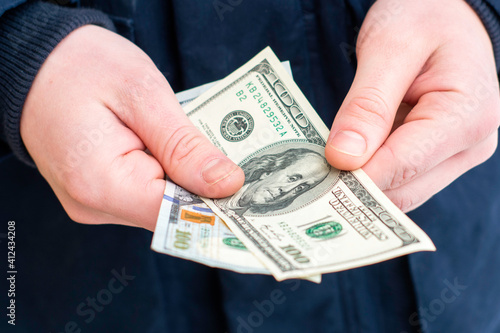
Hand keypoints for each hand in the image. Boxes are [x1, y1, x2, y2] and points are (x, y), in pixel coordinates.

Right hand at [20, 25, 243, 230]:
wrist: (38, 62)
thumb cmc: (83, 67)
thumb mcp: (142, 95)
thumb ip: (184, 146)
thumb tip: (228, 184)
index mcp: (100, 184)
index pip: (177, 216)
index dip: (217, 204)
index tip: (249, 187)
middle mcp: (95, 205)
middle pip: (172, 212)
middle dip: (204, 186)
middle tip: (230, 153)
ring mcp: (95, 202)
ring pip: (162, 204)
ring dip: (185, 177)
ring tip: (190, 140)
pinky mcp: (101, 193)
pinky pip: (146, 193)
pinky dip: (166, 173)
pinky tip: (169, 145)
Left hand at [325, 0, 499, 211]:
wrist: (445, 12)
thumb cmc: (423, 17)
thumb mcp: (390, 48)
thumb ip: (368, 105)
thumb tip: (343, 158)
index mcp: (467, 114)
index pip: (404, 164)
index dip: (357, 178)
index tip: (316, 181)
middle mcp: (471, 144)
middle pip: (404, 188)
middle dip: (356, 187)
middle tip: (311, 177)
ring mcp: (457, 154)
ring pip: (402, 191)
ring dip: (362, 185)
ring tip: (326, 167)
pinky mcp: (440, 156)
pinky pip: (402, 179)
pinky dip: (372, 175)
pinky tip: (347, 160)